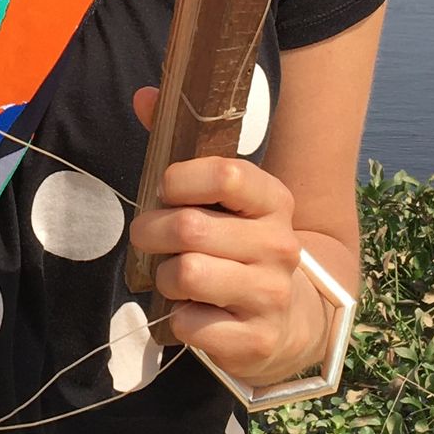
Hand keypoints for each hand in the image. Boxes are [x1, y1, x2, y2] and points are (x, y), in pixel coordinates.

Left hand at [126, 88, 322, 391]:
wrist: (290, 320)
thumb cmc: (240, 247)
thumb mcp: (224, 200)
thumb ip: (182, 146)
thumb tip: (144, 95)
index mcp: (274, 201)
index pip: (226, 173)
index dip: (180, 179)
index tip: (166, 190)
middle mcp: (280, 245)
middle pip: (188, 227)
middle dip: (150, 232)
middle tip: (150, 239)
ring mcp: (271, 294)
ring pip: (185, 274)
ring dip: (164, 278)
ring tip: (174, 278)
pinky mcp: (257, 338)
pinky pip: (190, 323)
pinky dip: (177, 319)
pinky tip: (193, 313)